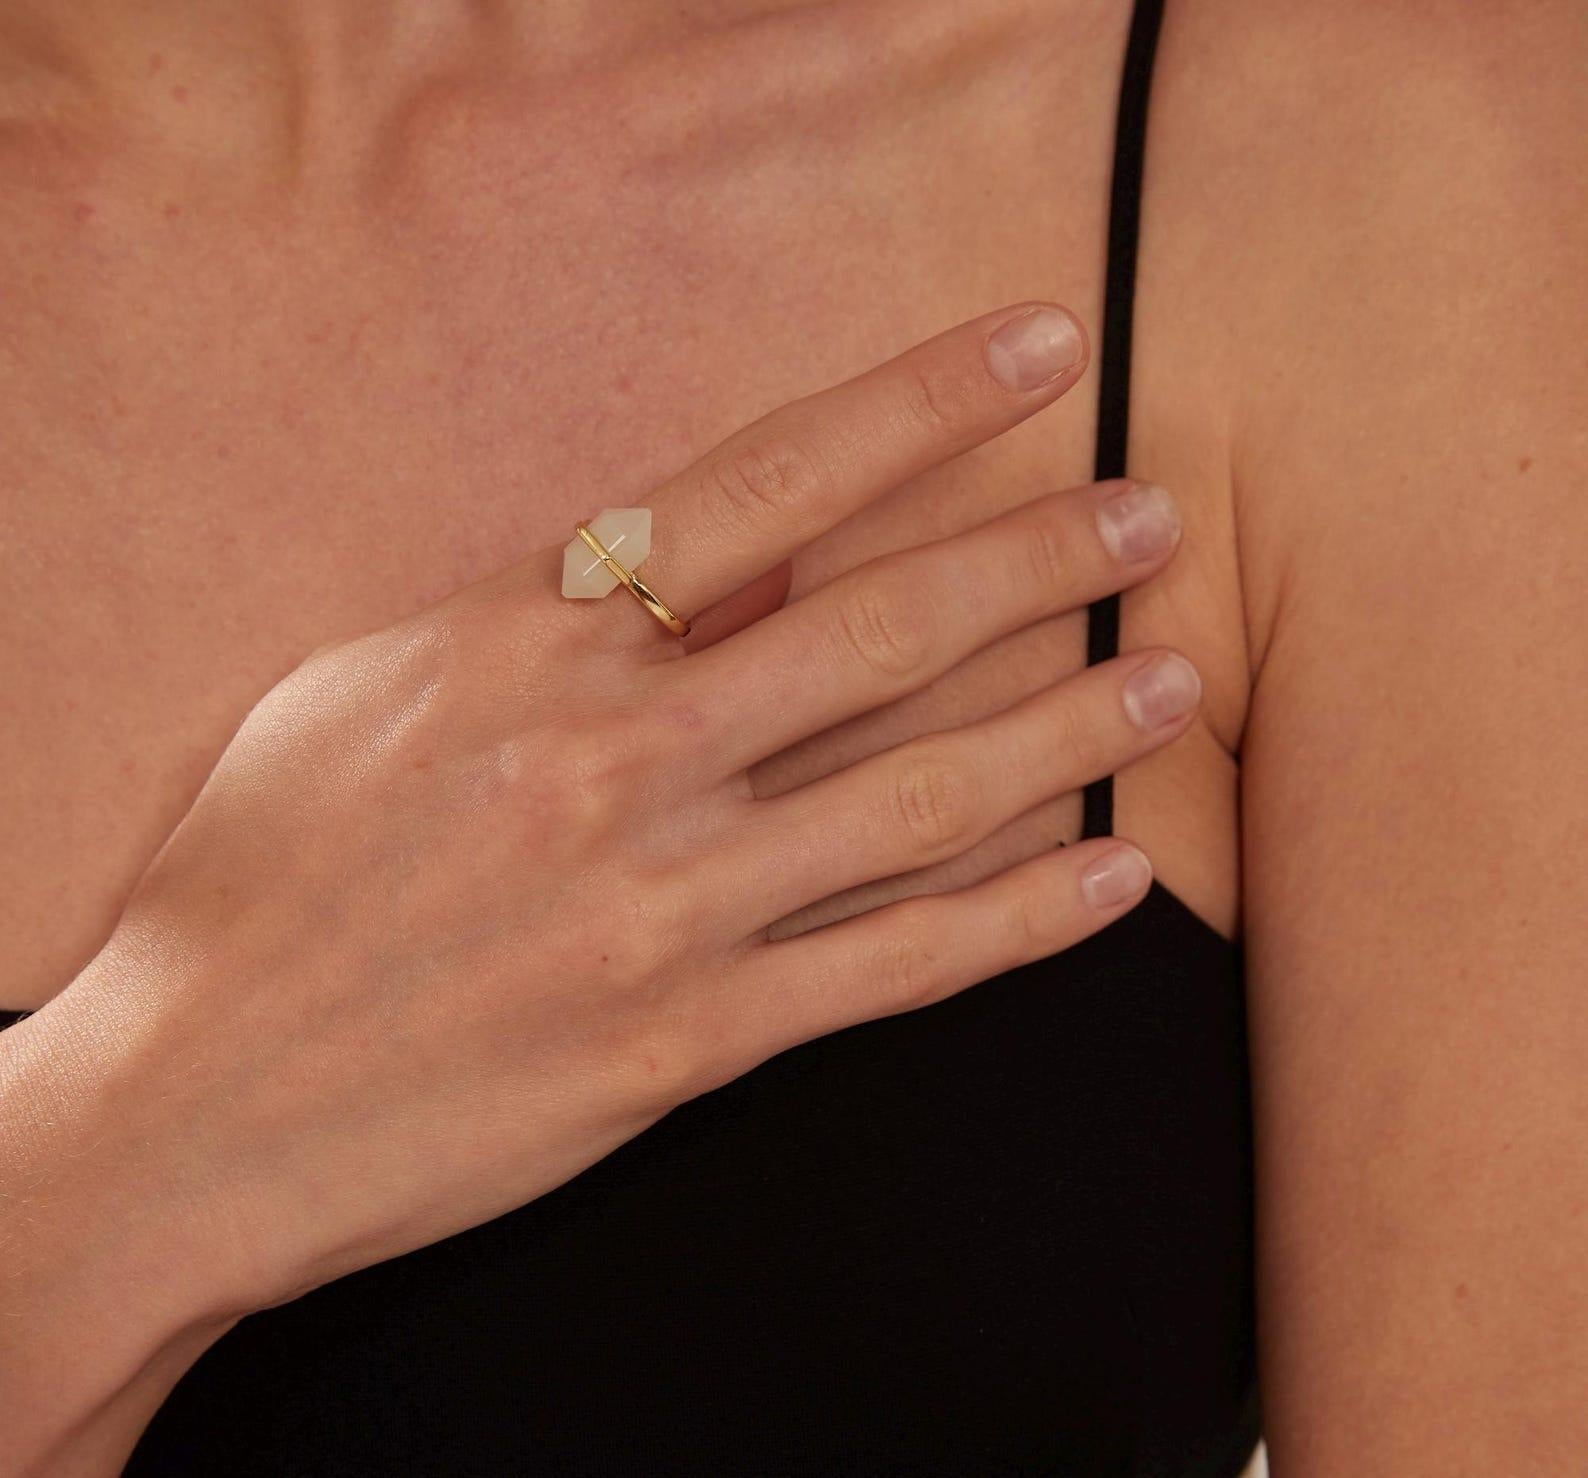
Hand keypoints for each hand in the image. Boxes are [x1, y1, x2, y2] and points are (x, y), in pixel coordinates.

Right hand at [28, 302, 1197, 1343]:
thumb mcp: (366, 688)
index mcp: (530, 645)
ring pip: (919, 794)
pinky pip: (890, 968)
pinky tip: (1109, 879)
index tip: (1037, 350)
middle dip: (1040, 557)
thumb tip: (678, 565)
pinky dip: (1016, 923)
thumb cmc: (258, 878)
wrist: (190, 1101)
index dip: (918, 406)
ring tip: (1173, 677)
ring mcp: (663, 905)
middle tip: (1155, 515)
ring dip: (1068, 729)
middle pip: (880, 628)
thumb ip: (529, 619)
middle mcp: (616, 758)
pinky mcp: (686, 1040)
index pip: (765, 486)